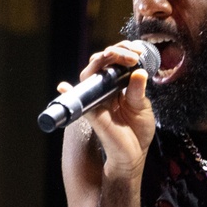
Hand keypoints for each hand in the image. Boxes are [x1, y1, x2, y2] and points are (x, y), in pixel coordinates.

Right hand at [59, 40, 154, 180]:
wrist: (133, 155)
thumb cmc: (137, 131)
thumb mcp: (142, 107)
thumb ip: (138, 90)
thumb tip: (138, 72)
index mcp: (116, 86)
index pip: (113, 61)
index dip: (123, 51)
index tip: (138, 52)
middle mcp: (104, 90)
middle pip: (100, 62)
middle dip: (115, 51)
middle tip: (132, 55)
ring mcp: (96, 100)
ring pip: (90, 73)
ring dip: (103, 59)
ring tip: (119, 55)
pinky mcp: (92, 113)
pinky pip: (80, 99)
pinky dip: (71, 91)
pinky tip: (64, 86)